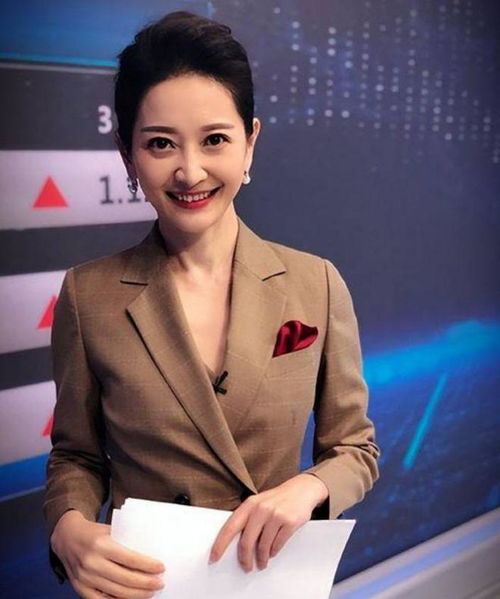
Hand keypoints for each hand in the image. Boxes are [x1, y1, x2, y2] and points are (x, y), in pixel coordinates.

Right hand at [50, 510, 165, 597]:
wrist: (66, 537)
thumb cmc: (94, 533)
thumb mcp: (110, 530)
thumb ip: (126, 540)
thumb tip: (150, 551)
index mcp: (101, 544)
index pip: (129, 558)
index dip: (147, 565)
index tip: (161, 568)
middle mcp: (92, 562)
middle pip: (125, 578)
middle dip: (145, 583)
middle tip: (159, 583)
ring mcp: (84, 577)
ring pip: (115, 592)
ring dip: (136, 595)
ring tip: (150, 593)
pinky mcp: (79, 588)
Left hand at [209, 474, 327, 572]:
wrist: (301, 489)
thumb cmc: (276, 499)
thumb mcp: (259, 503)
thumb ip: (248, 519)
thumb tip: (237, 544)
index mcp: (249, 504)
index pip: (230, 527)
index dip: (220, 544)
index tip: (214, 557)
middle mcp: (261, 509)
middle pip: (246, 541)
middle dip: (244, 559)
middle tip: (246, 567)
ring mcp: (275, 515)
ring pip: (263, 546)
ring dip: (261, 559)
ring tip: (262, 563)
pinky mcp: (289, 522)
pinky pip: (277, 545)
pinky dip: (274, 552)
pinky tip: (272, 552)